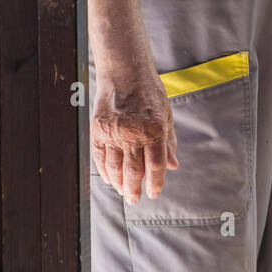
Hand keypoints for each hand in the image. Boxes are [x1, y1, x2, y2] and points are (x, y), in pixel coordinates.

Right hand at [91, 63, 179, 204]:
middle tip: (134, 199)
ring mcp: (113, 132)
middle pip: (134, 172)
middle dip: (134, 189)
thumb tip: (173, 166)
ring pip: (115, 168)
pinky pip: (100, 157)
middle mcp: (134, 133)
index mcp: (155, 130)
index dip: (155, 183)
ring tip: (122, 192)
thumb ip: (168, 142)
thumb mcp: (166, 115)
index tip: (153, 193)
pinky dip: (104, 171)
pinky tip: (109, 178)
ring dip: (118, 183)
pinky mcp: (98, 129)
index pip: (155, 166)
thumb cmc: (149, 93)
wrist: (125, 72)